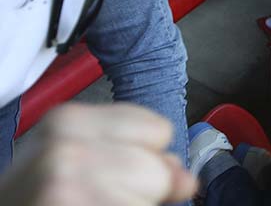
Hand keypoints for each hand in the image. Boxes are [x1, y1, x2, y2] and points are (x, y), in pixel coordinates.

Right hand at [0, 103, 196, 205]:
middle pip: (157, 167)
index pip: (159, 130)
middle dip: (137, 189)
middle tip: (89, 197)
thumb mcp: (78, 163)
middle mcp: (66, 146)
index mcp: (68, 119)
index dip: (141, 158)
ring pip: (150, 196)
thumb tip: (187, 179)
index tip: (103, 173)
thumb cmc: (37, 196)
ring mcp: (67, 182)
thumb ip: (137, 159)